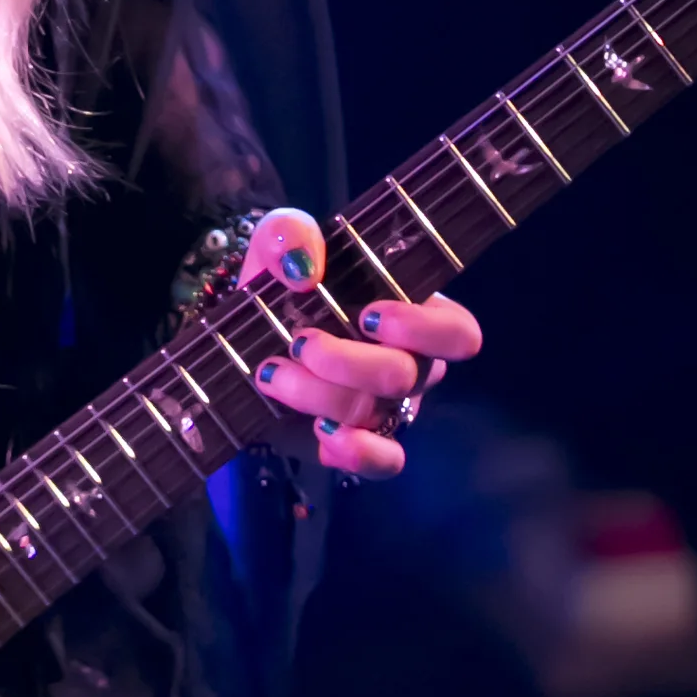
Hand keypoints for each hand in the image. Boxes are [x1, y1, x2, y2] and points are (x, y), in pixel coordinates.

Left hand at [237, 208, 481, 478]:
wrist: (238, 344)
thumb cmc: (278, 288)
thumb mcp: (276, 244)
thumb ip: (290, 234)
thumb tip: (306, 268)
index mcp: (412, 313)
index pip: (458, 332)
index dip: (422, 329)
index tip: (367, 315)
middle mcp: (410, 364)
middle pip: (407, 375)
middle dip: (345, 361)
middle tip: (298, 342)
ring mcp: (388, 407)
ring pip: (377, 412)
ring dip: (318, 393)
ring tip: (272, 374)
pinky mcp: (358, 442)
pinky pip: (384, 461)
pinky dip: (355, 451)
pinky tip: (321, 432)